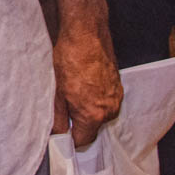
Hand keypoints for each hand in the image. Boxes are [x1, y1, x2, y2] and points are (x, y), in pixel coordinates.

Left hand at [49, 0, 121, 147]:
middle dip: (79, 121)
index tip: (63, 133)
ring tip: (74, 90)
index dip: (70, 138)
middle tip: (65, 105)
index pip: (83, 140)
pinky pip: (107, 100)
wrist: (86, 33)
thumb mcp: (56, 91)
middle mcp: (109, 109)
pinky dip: (97, 97)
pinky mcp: (118, 86)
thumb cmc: (69, 59)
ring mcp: (116, 97)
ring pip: (101, 113)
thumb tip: (58, 134)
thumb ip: (58, 117)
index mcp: (93, 115)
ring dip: (89, 108)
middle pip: (93, 127)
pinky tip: (85, 83)